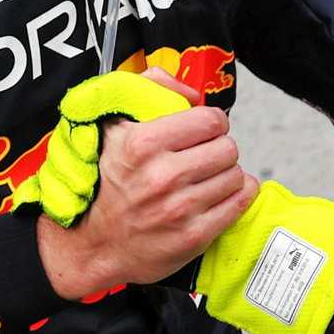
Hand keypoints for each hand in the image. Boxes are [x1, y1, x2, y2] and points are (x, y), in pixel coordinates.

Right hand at [38, 68, 257, 299]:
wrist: (93, 244)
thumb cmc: (105, 183)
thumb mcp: (111, 126)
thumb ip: (150, 90)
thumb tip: (192, 93)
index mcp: (143, 144)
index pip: (210, 120)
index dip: (212, 122)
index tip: (205, 130)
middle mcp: (162, 176)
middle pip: (228, 147)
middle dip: (220, 148)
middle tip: (205, 155)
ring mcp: (179, 210)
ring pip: (236, 175)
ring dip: (226, 173)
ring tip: (207, 177)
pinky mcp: (192, 237)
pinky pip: (239, 203)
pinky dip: (236, 195)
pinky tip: (218, 194)